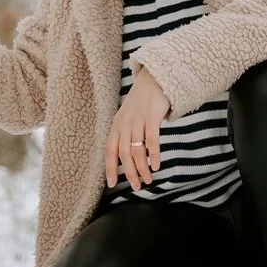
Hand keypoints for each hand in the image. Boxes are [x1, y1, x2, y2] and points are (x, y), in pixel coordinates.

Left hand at [104, 67, 169, 192]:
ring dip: (143, 167)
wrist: (153, 80)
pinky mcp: (152, 116)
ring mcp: (138, 119)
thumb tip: (126, 159)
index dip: (110, 168)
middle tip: (137, 186)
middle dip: (130, 173)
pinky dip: (154, 154)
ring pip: (138, 149)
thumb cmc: (141, 104)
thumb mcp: (128, 118)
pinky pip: (152, 139)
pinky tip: (157, 165)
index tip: (112, 184)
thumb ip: (125, 136)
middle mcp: (124, 123)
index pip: (109, 150)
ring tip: (149, 179)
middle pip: (124, 154)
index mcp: (116, 125)